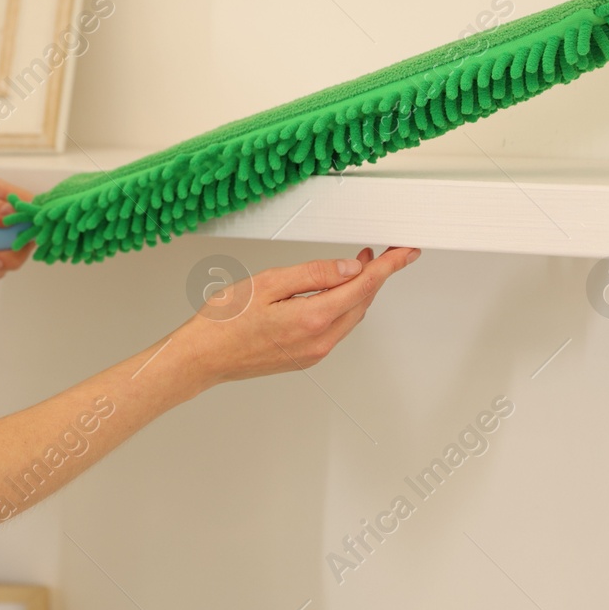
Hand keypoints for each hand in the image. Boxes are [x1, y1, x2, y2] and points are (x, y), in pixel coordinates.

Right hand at [177, 245, 421, 388]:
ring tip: (357, 266)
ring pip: (350, 316)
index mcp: (312, 318)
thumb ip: (312, 274)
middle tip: (379, 251)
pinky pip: (335, 328)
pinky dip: (343, 306)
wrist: (202, 357)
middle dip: (375, 276)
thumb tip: (349, 269)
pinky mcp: (304, 358)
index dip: (389, 266)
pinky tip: (332, 293)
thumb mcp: (267, 282)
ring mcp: (313, 353)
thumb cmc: (223, 320)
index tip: (406, 251)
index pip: (364, 286)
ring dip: (359, 291)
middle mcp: (319, 341)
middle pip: (362, 303)